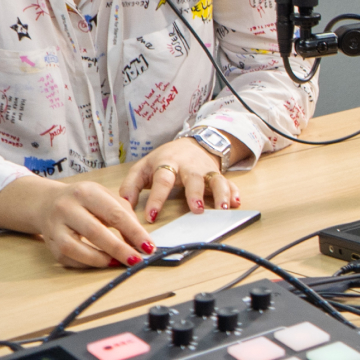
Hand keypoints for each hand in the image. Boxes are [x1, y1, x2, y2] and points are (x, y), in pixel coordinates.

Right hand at [0, 176, 155, 268]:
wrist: (46, 202)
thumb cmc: (83, 200)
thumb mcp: (104, 196)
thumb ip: (124, 213)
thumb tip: (140, 239)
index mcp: (87, 192)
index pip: (115, 214)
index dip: (134, 232)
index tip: (149, 246)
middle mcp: (67, 207)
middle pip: (95, 232)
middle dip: (119, 249)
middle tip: (136, 260)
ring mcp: (54, 226)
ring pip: (75, 248)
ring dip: (100, 259)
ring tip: (118, 263)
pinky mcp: (49, 242)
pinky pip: (67, 258)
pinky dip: (86, 264)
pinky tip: (101, 263)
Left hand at [119, 136, 245, 221]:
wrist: (191, 143)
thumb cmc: (164, 160)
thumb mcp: (143, 168)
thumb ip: (130, 185)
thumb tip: (123, 205)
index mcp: (167, 163)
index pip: (162, 180)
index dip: (157, 198)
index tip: (151, 216)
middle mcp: (188, 166)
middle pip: (193, 178)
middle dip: (195, 193)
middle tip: (197, 209)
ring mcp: (205, 170)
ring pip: (215, 180)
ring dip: (220, 193)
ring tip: (223, 208)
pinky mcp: (218, 175)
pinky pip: (229, 183)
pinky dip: (234, 192)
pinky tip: (236, 203)